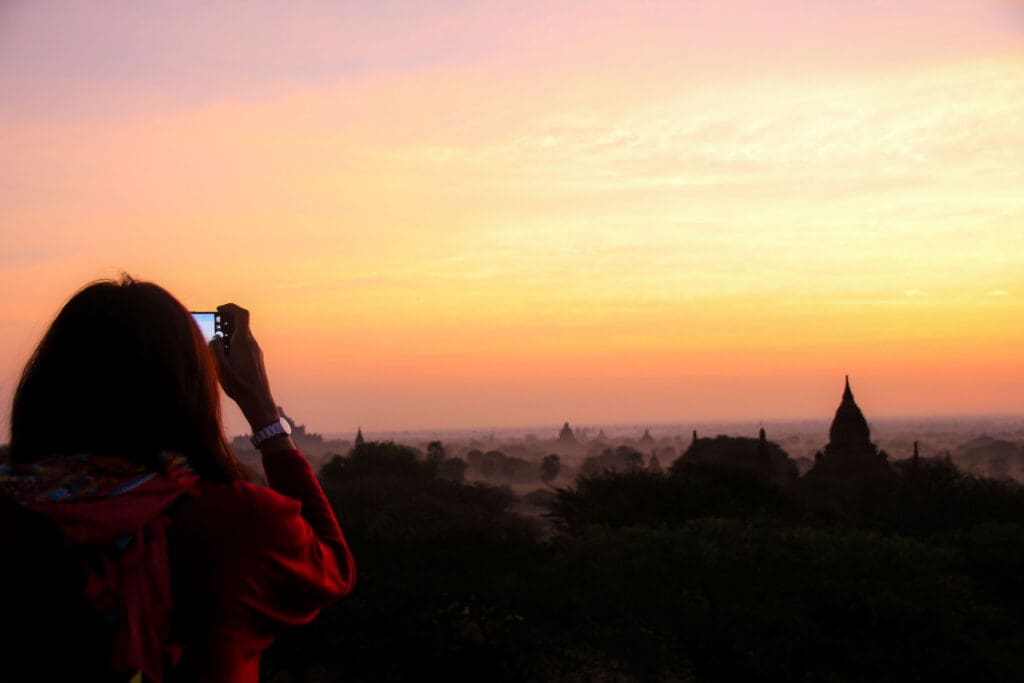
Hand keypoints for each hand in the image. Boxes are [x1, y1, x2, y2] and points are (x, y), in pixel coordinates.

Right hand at [210, 303, 279, 430]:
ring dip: (229, 334)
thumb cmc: (239, 385)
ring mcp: (256, 351)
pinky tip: (225, 354)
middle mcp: (252, 344)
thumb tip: (215, 337)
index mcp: (243, 342)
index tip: (219, 309)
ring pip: (242, 335)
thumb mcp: (221, 367)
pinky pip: (245, 344)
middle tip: (213, 325)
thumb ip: (215, 349)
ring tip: (216, 342)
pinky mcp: (256, 358)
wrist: (258, 400)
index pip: (241, 314)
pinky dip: (234, 343)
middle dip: (226, 321)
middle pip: (241, 324)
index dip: (230, 307)